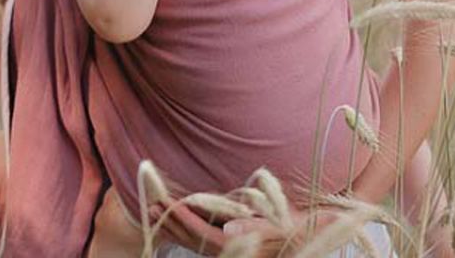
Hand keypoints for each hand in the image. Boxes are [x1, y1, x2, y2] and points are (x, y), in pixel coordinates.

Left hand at [150, 200, 305, 256]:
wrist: (303, 239)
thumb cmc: (291, 230)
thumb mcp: (275, 227)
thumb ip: (251, 227)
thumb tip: (226, 228)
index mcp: (236, 247)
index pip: (202, 233)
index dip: (184, 218)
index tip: (168, 203)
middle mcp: (227, 253)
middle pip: (192, 238)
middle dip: (171, 221)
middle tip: (151, 204)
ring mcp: (226, 251)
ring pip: (193, 239)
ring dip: (174, 224)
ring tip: (154, 207)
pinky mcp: (227, 247)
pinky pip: (200, 238)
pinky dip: (185, 227)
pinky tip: (176, 218)